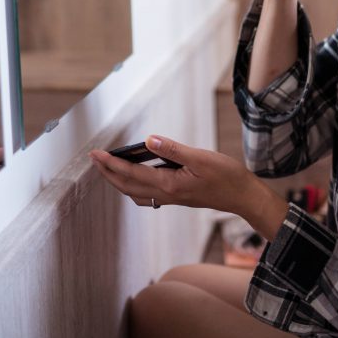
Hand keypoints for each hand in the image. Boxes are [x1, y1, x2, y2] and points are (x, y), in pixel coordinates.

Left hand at [89, 135, 288, 240]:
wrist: (243, 197)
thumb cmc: (226, 177)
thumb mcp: (201, 158)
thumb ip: (173, 150)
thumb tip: (149, 140)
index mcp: (169, 184)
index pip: (132, 174)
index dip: (111, 163)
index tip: (96, 154)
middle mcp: (166, 194)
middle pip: (128, 186)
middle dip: (108, 173)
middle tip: (94, 158)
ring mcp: (171, 197)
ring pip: (136, 192)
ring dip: (119, 180)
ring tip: (108, 167)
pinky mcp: (177, 196)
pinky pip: (147, 194)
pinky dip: (134, 186)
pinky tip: (135, 176)